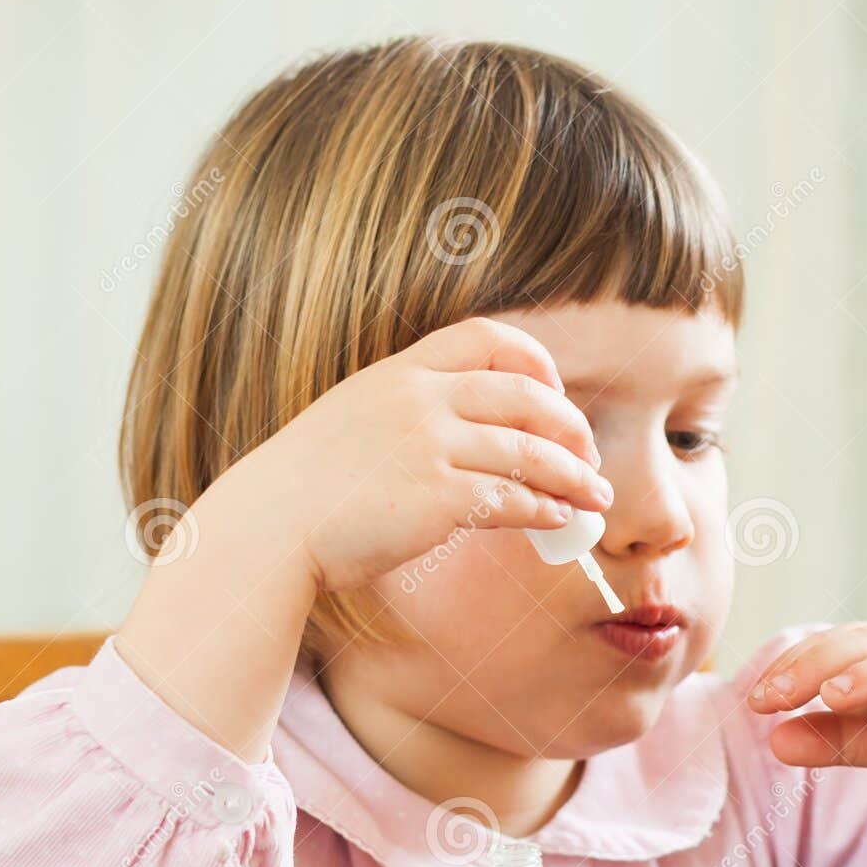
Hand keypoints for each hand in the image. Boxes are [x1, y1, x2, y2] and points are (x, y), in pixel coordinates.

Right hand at [251, 316, 612, 592]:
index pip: (486, 338)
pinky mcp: (438, 499)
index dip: (536, 362)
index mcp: (399, 374)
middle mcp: (420, 401)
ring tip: (597, 497)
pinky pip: (513, 498)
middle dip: (570, 425)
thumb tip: (457, 438)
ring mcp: (431, 448)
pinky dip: (546, 509)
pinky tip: (561, 520)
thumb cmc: (305, 489)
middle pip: (525, 395)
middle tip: (590, 455)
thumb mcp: (352, 423)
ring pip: (530, 451)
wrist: (269, 528)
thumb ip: (404, 416)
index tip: (556, 393)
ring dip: (575, 475)